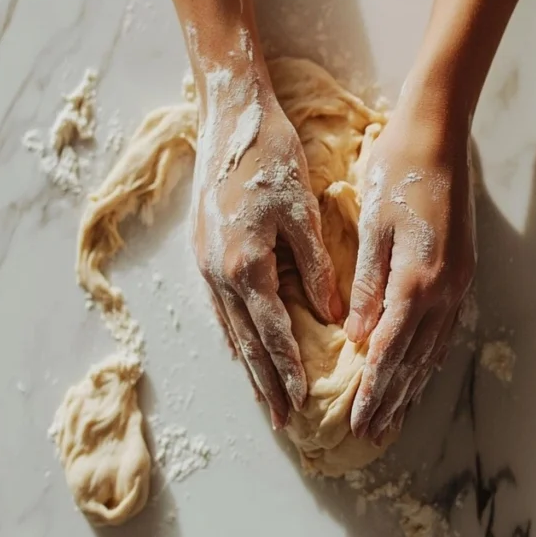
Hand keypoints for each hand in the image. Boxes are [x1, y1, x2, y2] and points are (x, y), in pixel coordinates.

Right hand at [192, 59, 341, 428]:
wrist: (228, 115)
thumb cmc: (271, 156)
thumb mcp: (302, 211)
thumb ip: (316, 267)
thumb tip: (333, 316)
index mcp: (246, 265)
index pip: (273, 331)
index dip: (289, 369)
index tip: (304, 402)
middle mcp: (218, 272)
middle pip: (246, 341)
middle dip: (264, 382)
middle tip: (281, 421)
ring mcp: (205, 263)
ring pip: (230, 328)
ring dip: (247, 365)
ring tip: (262, 398)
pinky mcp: (203, 250)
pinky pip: (220, 307)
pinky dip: (234, 334)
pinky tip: (241, 347)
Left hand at [345, 96, 476, 438]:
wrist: (440, 133)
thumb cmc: (397, 171)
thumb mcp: (373, 227)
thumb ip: (368, 285)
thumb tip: (360, 337)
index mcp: (417, 279)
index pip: (391, 351)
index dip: (374, 390)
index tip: (358, 420)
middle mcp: (445, 289)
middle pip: (416, 359)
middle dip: (394, 398)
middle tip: (373, 433)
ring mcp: (460, 281)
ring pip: (435, 347)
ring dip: (414, 384)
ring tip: (396, 415)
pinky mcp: (463, 270)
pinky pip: (444, 327)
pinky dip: (429, 355)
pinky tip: (420, 368)